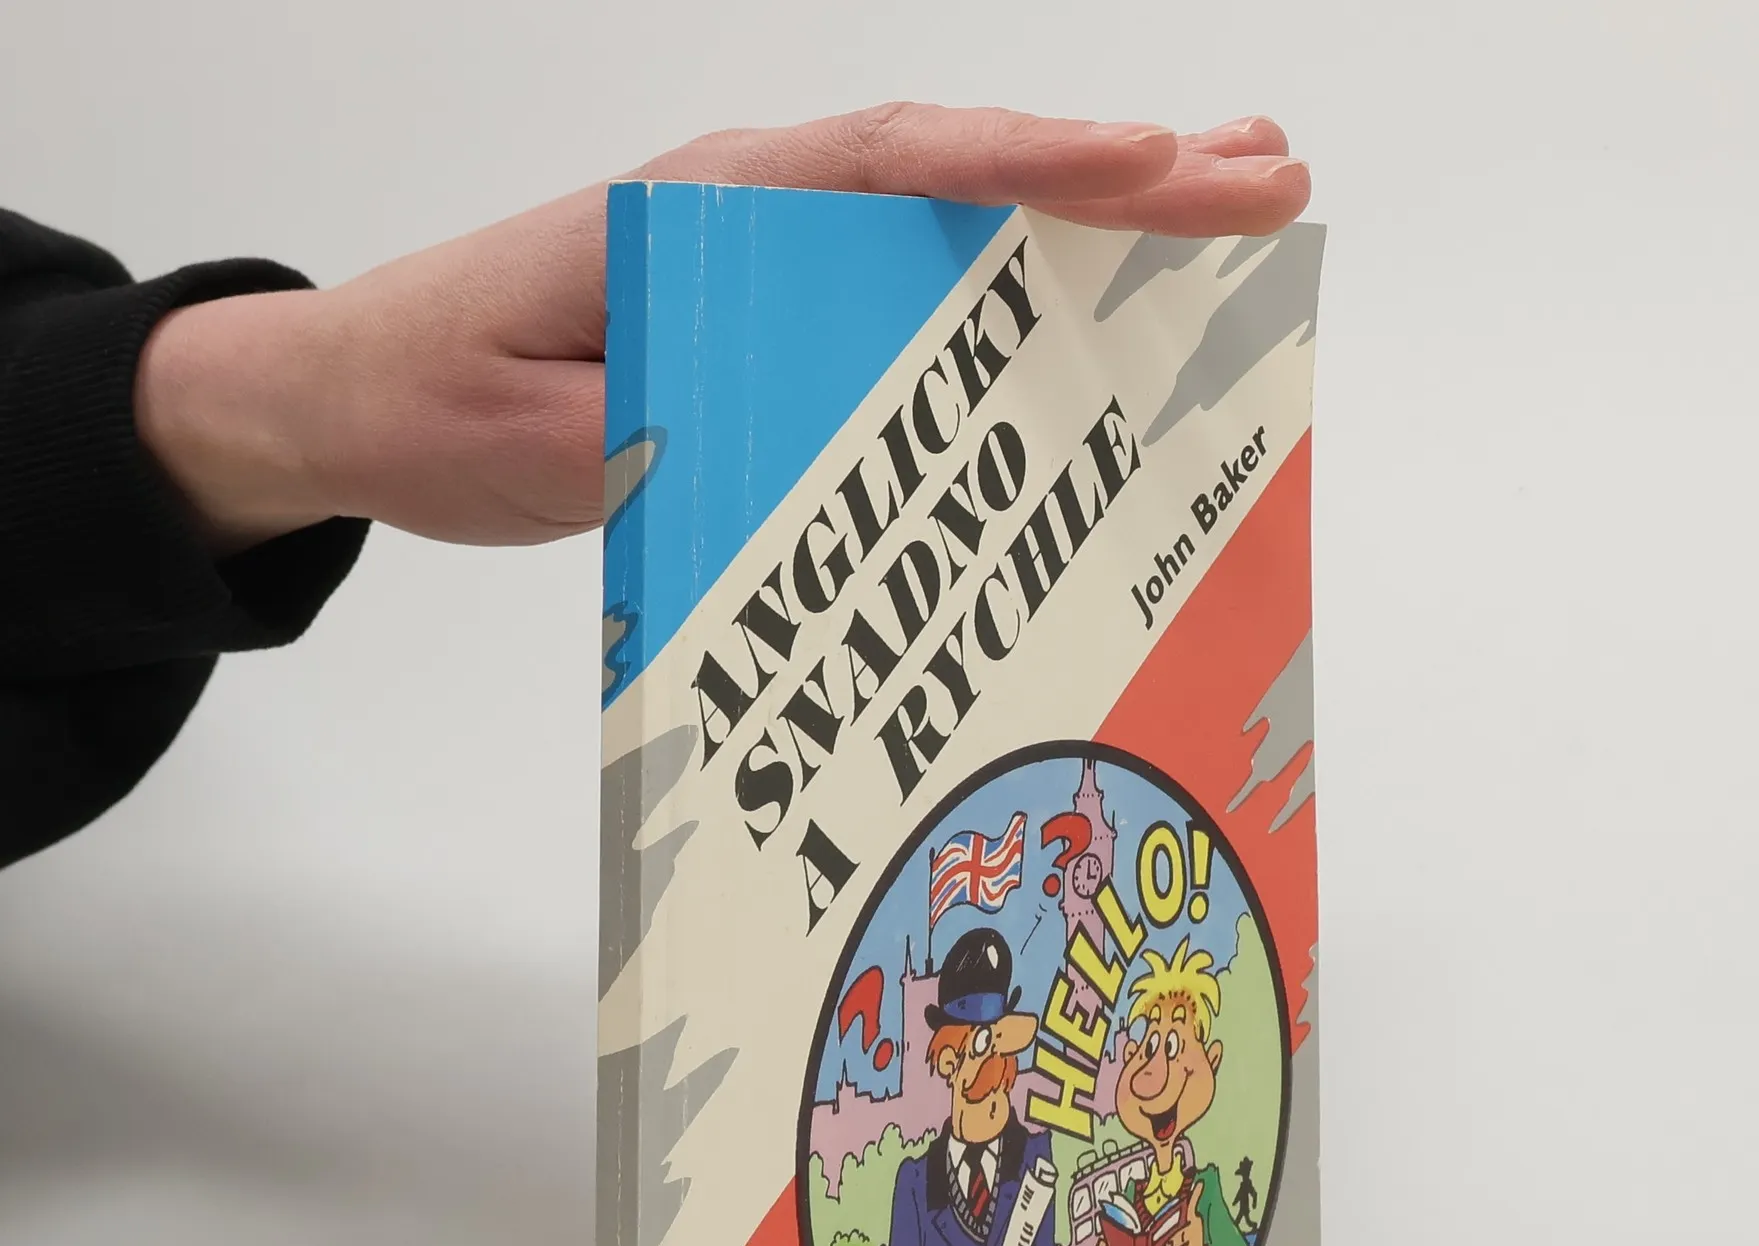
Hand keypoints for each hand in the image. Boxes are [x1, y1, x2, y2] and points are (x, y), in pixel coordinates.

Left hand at [134, 104, 1307, 552]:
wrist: (363, 390)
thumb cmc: (433, 399)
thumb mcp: (529, 438)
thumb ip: (642, 433)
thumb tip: (765, 432)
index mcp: (705, 216)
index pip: (889, 170)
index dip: (1025, 168)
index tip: (1148, 171)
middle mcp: (759, 214)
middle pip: (962, 174)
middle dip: (1122, 174)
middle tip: (1269, 175)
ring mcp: (778, 256)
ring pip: (958, 218)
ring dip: (1097, 209)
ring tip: (1237, 194)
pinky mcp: (780, 312)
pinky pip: (922, 282)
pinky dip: (1022, 274)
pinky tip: (1099, 294)